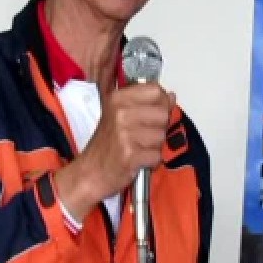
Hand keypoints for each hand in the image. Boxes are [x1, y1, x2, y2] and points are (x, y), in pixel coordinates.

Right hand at [55, 83, 174, 221]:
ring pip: (162, 136)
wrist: (91, 172)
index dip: (161, 102)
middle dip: (159, 127)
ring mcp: (125, 134)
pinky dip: (152, 161)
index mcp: (118, 98)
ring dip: (155, 146)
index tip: (153, 112)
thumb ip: (147, 103)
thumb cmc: (107, 144)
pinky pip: (158, 155)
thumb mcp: (120, 114)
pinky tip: (138, 159)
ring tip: (138, 148)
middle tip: (143, 135)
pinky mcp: (131, 155)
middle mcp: (120, 113)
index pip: (156, 90)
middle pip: (163, 114)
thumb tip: (171, 96)